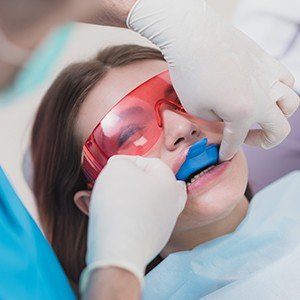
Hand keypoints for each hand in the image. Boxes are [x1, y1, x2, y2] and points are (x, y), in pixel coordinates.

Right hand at [80, 155, 186, 290]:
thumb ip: (121, 162)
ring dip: (131, 198)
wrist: (120, 249)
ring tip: (111, 200)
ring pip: (149, 202)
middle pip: (153, 183)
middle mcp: (172, 201)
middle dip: (133, 181)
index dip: (126, 162)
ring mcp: (166, 222)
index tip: (111, 168)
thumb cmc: (120, 204)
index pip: (148, 162)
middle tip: (116, 184)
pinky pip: (143, 221)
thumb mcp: (117, 168)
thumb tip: (122, 168)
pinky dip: (131, 216)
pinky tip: (117, 217)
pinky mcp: (156, 239)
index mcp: (168, 180)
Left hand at [127, 0, 299, 160]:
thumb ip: (216, 121)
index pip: (237, 141)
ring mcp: (269, 77)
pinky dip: (280, 91)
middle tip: (247, 139)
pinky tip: (265, 91)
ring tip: (261, 116)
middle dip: (264, 142)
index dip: (228, 151)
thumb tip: (226, 120)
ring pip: (291, 104)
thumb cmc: (190, 73)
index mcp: (243, 113)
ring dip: (278, 116)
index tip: (222, 156)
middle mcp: (263, 97)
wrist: (192, 35)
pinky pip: (286, 80)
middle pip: (280, 130)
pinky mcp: (267, 60)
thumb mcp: (196, 109)